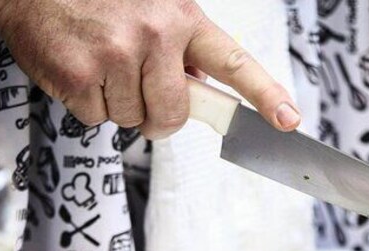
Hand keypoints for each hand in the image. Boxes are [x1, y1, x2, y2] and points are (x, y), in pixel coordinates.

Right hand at [0, 0, 300, 138]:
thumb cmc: (98, 2)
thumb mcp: (152, 10)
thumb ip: (181, 49)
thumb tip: (201, 87)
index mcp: (181, 18)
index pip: (233, 62)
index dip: (264, 94)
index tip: (288, 121)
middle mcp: (155, 34)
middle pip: (174, 114)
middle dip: (158, 117)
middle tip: (139, 94)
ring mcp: (117, 55)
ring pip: (133, 120)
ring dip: (117, 104)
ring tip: (101, 65)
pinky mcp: (82, 76)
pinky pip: (97, 118)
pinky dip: (86, 104)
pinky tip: (80, 70)